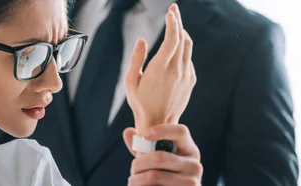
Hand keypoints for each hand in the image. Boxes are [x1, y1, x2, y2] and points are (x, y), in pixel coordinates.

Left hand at [123, 124, 202, 185]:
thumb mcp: (155, 161)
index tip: (144, 134)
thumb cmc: (163, 177)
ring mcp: (192, 181)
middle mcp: (195, 165)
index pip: (181, 132)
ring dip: (137, 179)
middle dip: (138, 163)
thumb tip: (128, 131)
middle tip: (133, 169)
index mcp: (189, 150)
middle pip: (159, 157)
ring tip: (133, 181)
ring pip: (154, 175)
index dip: (162, 130)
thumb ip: (143, 147)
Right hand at [125, 4, 195, 131]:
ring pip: (188, 47)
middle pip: (182, 38)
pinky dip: (183, 48)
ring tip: (176, 23)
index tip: (170, 12)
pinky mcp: (191, 80)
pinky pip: (188, 59)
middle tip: (173, 9)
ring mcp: (186, 76)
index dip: (172, 23)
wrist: (159, 124)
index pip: (172, 40)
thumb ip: (136, 59)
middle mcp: (176, 71)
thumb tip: (142, 40)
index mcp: (160, 70)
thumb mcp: (130, 82)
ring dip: (183, 32)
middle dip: (178, 21)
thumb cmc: (140, 103)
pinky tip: (175, 47)